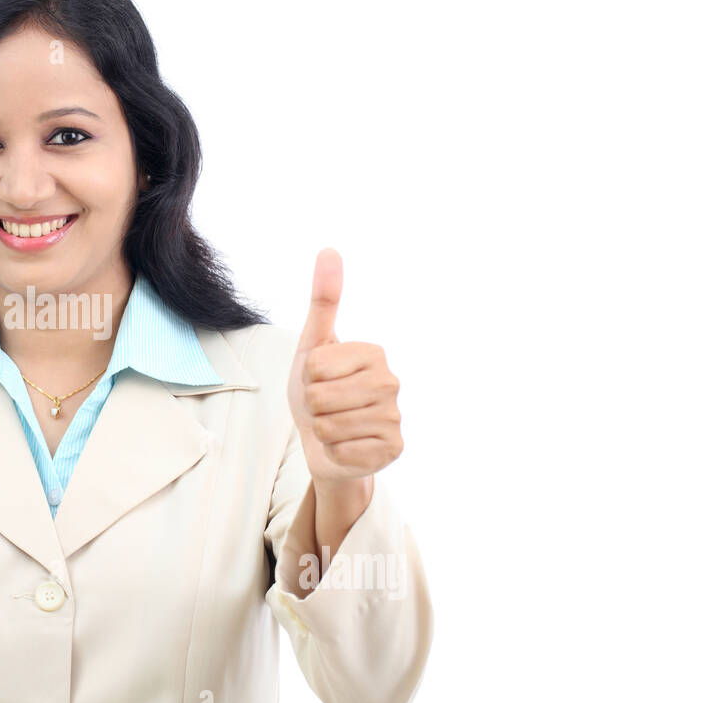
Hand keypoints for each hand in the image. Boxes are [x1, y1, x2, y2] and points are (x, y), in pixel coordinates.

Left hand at [286, 248, 402, 484]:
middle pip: (320, 397)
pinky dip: (334, 452)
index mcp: (374, 353)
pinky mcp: (392, 449)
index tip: (319, 380)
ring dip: (322, 430)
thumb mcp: (313, 345)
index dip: (307, 378)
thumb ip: (323, 300)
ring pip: (329, 426)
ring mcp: (395, 417)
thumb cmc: (319, 389)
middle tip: (324, 407)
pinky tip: (346, 446)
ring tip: (334, 425)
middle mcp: (391, 382)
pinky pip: (341, 451)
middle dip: (312, 406)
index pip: (314, 367)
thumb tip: (329, 250)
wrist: (325, 442)